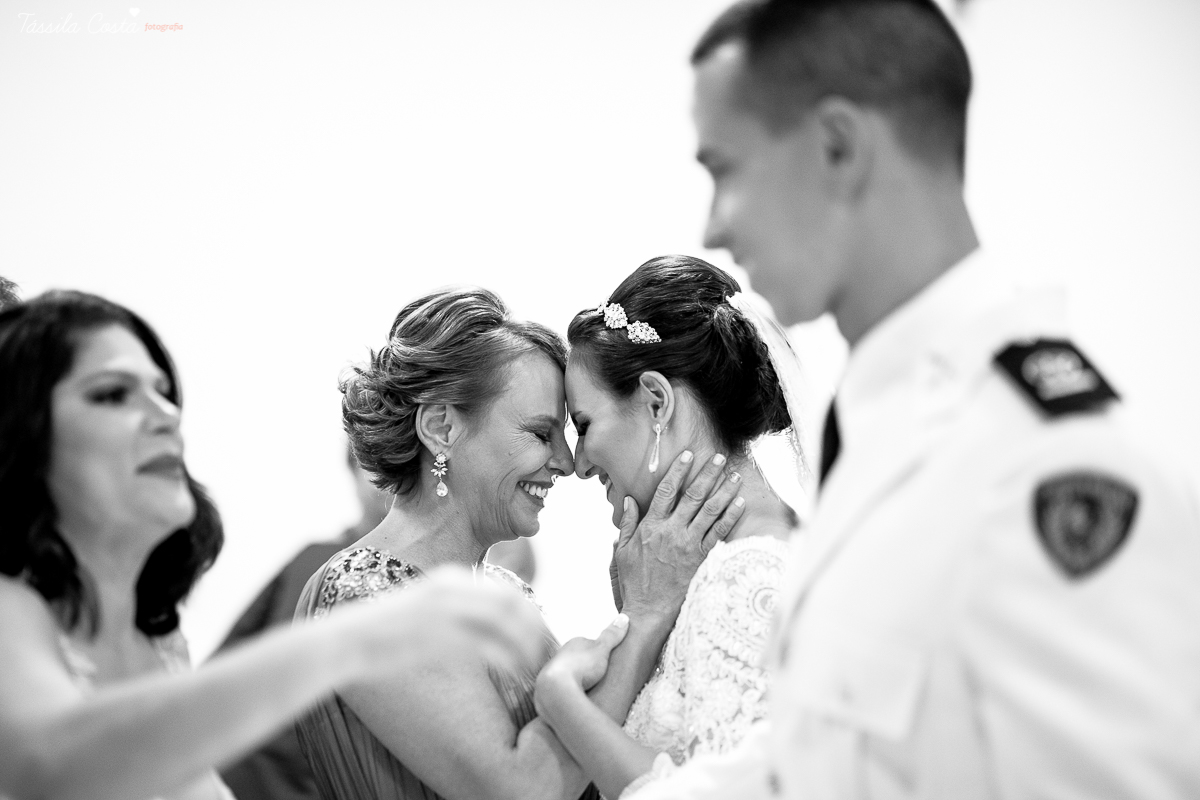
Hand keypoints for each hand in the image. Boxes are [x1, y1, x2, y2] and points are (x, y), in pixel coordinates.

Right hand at [338, 566, 547, 682]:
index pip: (508, 591)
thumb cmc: (384, 630)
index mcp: (451, 577)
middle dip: (536, 629)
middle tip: (546, 655)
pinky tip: (517, 674)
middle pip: (514, 604)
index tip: (539, 637)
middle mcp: (452, 588)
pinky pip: (489, 646)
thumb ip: (455, 607)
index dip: (530, 615)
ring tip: (536, 667)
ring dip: (528, 646)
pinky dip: (509, 659)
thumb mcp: (424, 604)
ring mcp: (445, 610)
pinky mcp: (438, 635)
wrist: (346, 640)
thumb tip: (486, 623)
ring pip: (507, 624)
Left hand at [535, 614, 629, 719]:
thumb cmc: (580, 667)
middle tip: (598, 676)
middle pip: (577, 658)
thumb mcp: (602, 649)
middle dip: (586, 666)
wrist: (557, 690)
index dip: (598, 652)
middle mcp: (561, 655)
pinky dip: (569, 691)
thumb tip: (624, 618)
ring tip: (589, 689)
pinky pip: (562, 688)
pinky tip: (577, 697)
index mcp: (574, 643)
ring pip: (568, 673)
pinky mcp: (550, 688)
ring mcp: (553, 671)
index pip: (587, 644)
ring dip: (576, 679)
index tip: (605, 660)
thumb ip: (612, 635)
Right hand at [613, 451, 745, 621]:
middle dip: (708, 474)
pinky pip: (719, 533)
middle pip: (693, 495)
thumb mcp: (622, 551)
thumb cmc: (634, 582)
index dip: (678, 471)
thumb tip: (629, 500)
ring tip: (735, 475)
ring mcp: (688, 545)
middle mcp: (672, 531)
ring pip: (710, 511)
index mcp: (651, 526)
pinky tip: (740, 503)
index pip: (666, 491)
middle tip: (720, 458)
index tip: (688, 455)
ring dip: (724, 491)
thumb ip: (628, 524)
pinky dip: (731, 517)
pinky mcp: (701, 559)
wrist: (649, 612)